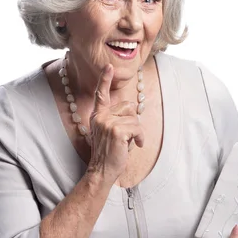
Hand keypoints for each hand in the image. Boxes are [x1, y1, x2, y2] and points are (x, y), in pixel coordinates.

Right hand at [87, 64, 144, 183]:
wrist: (102, 171)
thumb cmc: (109, 153)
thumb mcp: (109, 132)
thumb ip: (116, 119)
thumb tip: (133, 108)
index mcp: (97, 115)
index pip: (100, 94)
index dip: (104, 79)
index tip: (109, 66)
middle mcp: (101, 116)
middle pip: (129, 107)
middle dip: (133, 121)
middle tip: (127, 136)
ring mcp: (108, 123)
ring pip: (135, 119)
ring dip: (137, 133)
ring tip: (129, 143)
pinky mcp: (117, 131)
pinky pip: (137, 128)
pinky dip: (140, 138)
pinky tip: (136, 145)